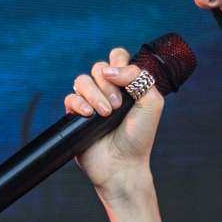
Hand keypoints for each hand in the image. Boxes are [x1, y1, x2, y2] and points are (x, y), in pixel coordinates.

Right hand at [64, 46, 164, 193]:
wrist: (122, 164)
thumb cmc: (139, 136)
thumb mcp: (151, 102)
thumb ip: (138, 77)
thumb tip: (110, 70)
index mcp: (126, 84)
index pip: (117, 57)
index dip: (119, 62)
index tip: (123, 79)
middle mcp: (107, 90)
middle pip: (99, 67)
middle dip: (108, 85)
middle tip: (117, 106)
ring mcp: (90, 102)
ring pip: (82, 80)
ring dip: (95, 95)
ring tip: (105, 114)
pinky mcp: (75, 115)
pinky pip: (70, 97)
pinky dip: (79, 104)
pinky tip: (89, 115)